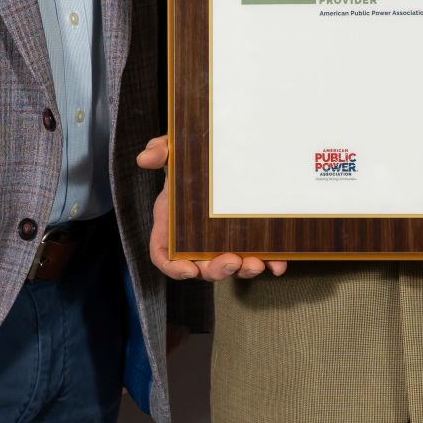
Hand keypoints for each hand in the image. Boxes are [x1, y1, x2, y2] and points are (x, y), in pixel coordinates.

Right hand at [137, 135, 288, 280]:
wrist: (219, 158)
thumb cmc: (190, 161)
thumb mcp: (173, 150)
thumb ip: (160, 151)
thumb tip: (145, 158)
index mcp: (171, 227)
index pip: (164, 256)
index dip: (174, 268)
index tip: (188, 269)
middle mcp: (194, 241)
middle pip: (200, 268)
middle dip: (217, 270)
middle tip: (231, 261)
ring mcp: (220, 244)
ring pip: (229, 268)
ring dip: (242, 271)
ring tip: (256, 263)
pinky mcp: (245, 240)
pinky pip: (255, 258)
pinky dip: (267, 265)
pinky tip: (277, 264)